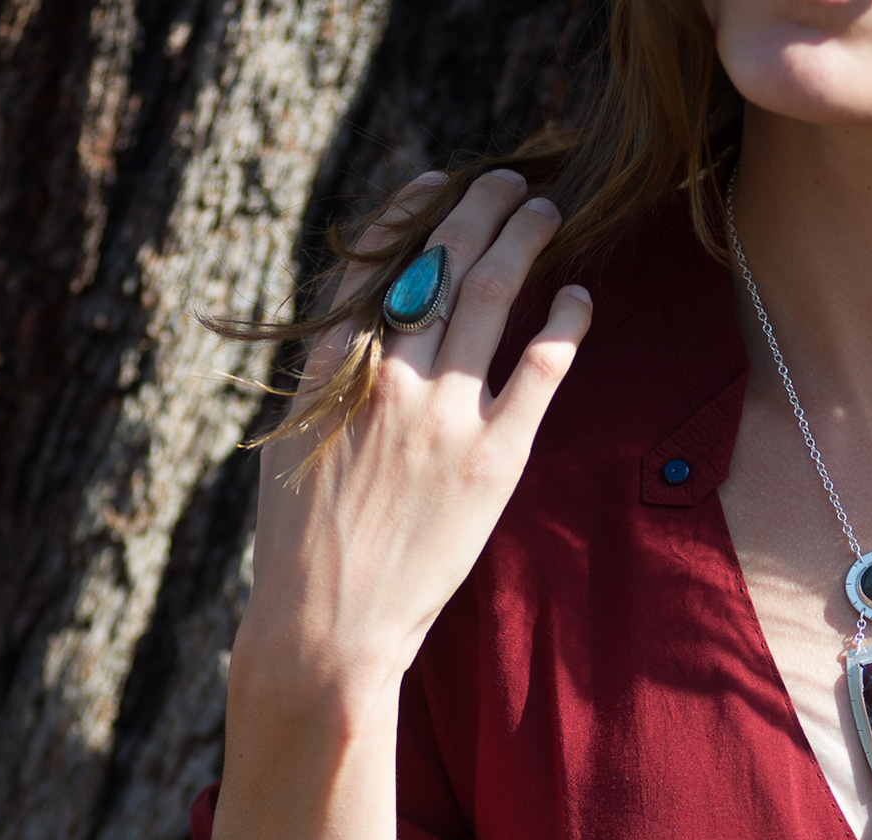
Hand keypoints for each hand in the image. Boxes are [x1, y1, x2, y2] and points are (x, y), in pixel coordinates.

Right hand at [237, 168, 593, 714]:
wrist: (326, 625)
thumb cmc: (300, 546)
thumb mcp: (293, 444)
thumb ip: (328, 384)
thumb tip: (361, 337)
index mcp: (330, 366)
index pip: (376, 260)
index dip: (411, 212)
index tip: (438, 184)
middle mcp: (388, 374)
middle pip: (443, 259)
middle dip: (481, 207)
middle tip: (509, 183)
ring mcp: (443, 413)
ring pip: (493, 292)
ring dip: (524, 238)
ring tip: (546, 212)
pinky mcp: (493, 457)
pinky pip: (541, 365)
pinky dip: (565, 321)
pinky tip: (578, 297)